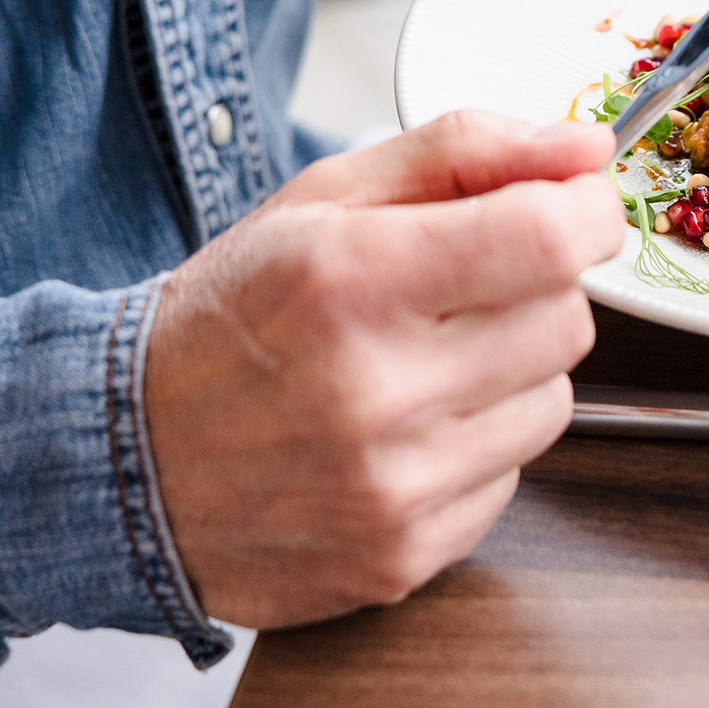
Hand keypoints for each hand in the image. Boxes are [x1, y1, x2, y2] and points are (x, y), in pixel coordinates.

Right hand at [145, 113, 625, 625]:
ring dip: (510, 374)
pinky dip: (475, 447)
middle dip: (533, 291)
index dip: (585, 214)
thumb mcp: (326, 198)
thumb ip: (466, 152)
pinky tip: (402, 435)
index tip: (569, 210)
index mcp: (352, 278)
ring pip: (552, 402)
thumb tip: (588, 149)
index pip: (549, 238)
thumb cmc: (233, 315)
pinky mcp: (400, 559)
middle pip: (565, 320)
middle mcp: (375, 389)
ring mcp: (390, 487)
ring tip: (422, 365)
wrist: (120, 461)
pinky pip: (511, 478)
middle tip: (459, 292)